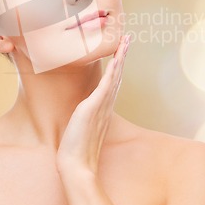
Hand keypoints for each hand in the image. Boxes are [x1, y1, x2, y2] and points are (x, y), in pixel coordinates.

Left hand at [56, 34, 129, 174]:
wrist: (76, 165)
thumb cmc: (77, 149)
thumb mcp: (82, 126)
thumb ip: (86, 116)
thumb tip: (83, 111)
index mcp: (103, 107)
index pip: (113, 81)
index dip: (118, 65)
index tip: (121, 51)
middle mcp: (106, 104)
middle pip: (118, 75)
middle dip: (123, 56)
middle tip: (128, 39)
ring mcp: (101, 105)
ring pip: (114, 77)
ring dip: (120, 58)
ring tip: (125, 42)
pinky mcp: (93, 107)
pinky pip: (105, 85)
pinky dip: (112, 71)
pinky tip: (115, 59)